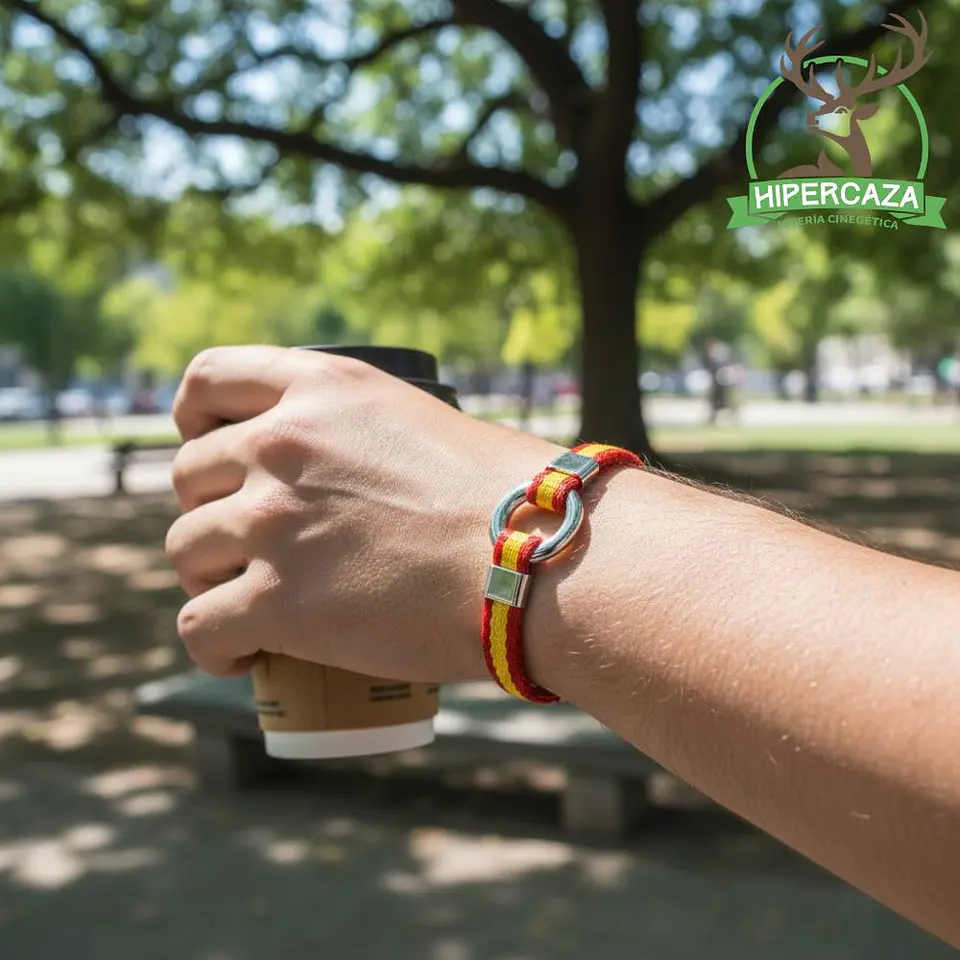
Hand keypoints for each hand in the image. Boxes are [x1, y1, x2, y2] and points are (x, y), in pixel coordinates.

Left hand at [165, 346, 562, 680]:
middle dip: (210, 513)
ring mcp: (272, 522)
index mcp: (320, 388)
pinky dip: (214, 645)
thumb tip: (342, 479)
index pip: (206, 380)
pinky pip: (199, 626)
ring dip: (211, 579)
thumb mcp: (420, 423)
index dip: (193, 419)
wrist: (540, 557)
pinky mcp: (277, 600)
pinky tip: (241, 654)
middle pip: (189, 478)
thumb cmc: (510, 497)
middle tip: (246, 547)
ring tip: (250, 604)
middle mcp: (282, 443)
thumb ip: (358, 432)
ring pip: (186, 552)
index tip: (206, 448)